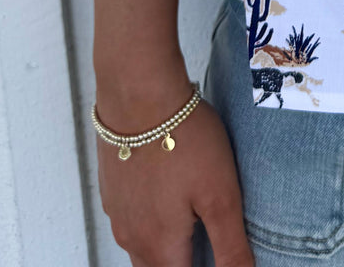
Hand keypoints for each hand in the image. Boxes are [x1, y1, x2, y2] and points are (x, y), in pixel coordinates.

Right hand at [97, 88, 253, 265]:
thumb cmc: (184, 141)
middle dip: (185, 264)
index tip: (219, 256)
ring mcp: (118, 214)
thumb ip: (230, 247)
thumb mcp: (220, 195)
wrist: (139, 94)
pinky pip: (132, 221)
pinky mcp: (112, 189)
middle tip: (208, 249)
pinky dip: (151, 223)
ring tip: (193, 228)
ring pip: (142, 250)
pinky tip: (168, 198)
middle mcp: (132, 239)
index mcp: (160, 248)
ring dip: (166, 250)